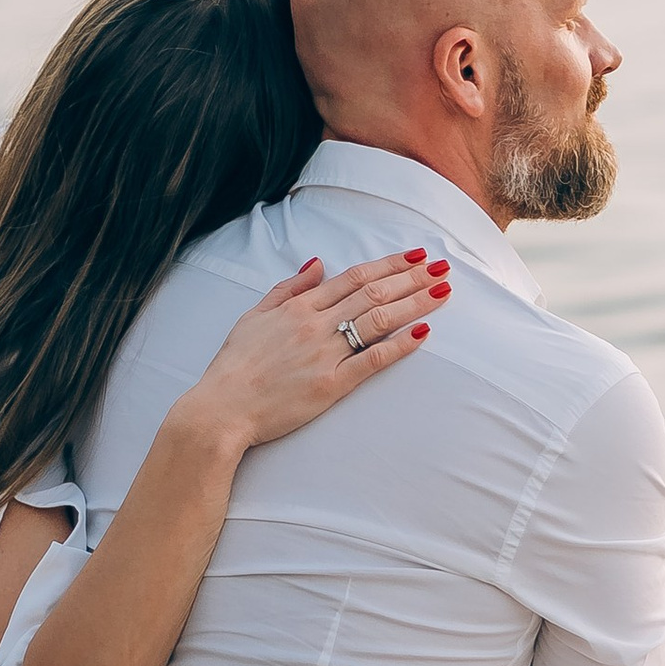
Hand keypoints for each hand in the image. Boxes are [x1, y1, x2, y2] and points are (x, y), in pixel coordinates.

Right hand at [169, 248, 449, 457]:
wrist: (221, 408)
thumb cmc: (235, 365)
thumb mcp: (254, 315)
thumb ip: (288, 288)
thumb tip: (317, 263)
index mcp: (299, 306)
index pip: (354, 277)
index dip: (389, 264)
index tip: (416, 257)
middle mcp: (315, 324)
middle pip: (374, 293)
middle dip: (412, 278)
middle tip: (443, 267)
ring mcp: (325, 354)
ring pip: (379, 320)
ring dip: (415, 303)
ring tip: (443, 292)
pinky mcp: (330, 385)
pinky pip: (372, 361)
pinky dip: (399, 346)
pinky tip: (424, 333)